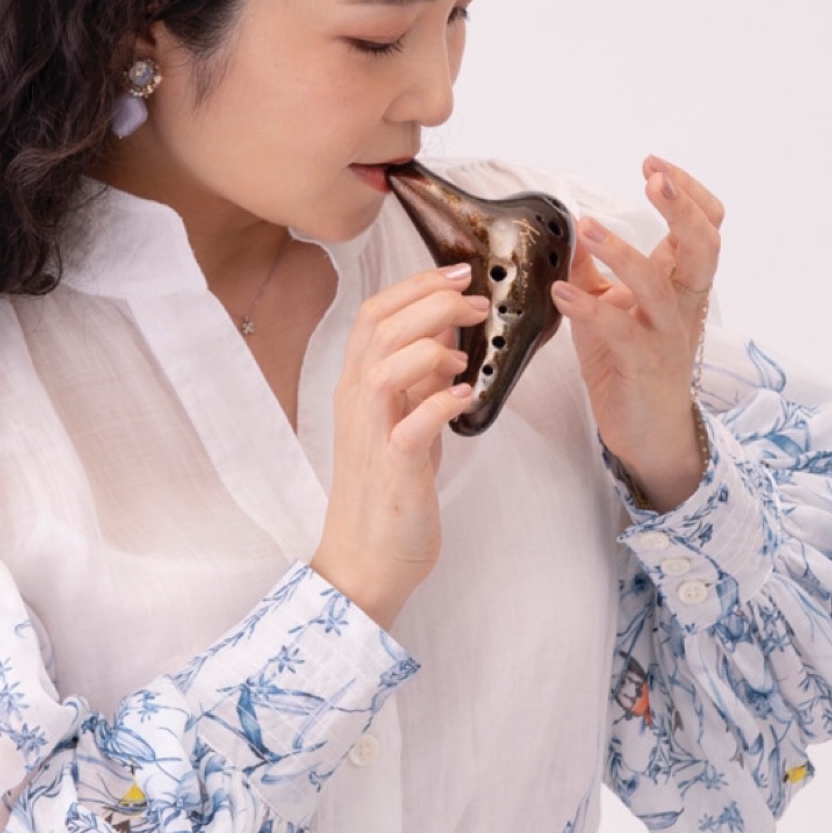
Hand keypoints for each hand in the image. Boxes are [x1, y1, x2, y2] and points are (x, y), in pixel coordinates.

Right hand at [311, 263, 489, 628]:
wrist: (365, 559)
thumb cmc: (388, 490)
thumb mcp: (404, 420)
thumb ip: (420, 377)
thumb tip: (446, 329)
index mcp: (357, 386)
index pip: (374, 314)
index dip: (414, 286)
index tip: (456, 273)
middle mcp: (356, 402)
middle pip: (379, 328)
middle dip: (430, 302)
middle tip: (475, 298)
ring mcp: (371, 434)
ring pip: (385, 366)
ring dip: (431, 346)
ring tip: (466, 352)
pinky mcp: (393, 470)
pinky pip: (410, 426)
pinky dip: (439, 403)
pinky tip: (465, 396)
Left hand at [551, 156, 723, 511]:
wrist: (646, 431)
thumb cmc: (628, 363)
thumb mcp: (608, 306)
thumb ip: (594, 269)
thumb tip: (570, 228)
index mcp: (679, 282)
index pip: (704, 225)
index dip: (687, 191)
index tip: (652, 164)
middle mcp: (682, 303)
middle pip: (704, 245)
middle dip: (681, 207)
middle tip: (653, 177)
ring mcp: (666, 334)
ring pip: (659, 285)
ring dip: (622, 251)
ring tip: (587, 225)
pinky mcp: (644, 363)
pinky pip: (621, 330)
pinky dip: (589, 308)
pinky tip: (562, 292)